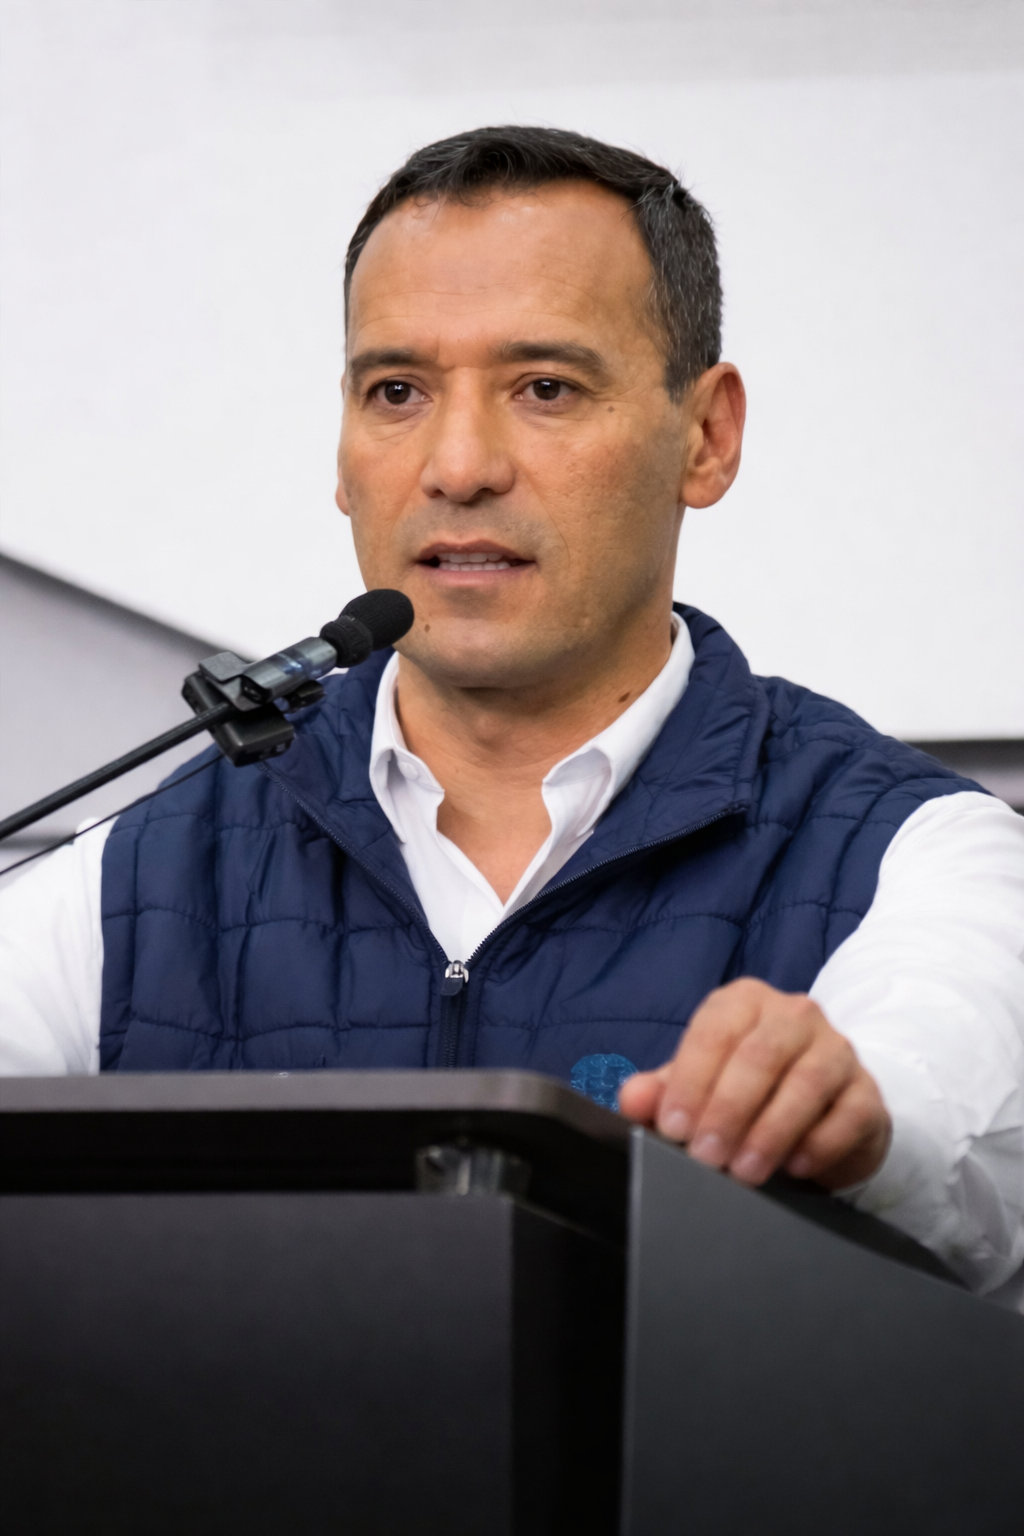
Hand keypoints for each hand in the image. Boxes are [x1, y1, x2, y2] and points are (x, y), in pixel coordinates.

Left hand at [617, 979, 890, 1189]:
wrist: (821, 1112)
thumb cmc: (748, 1090)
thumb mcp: (699, 1085)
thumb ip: (661, 1090)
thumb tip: (632, 1100)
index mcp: (744, 1002)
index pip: (714, 1031)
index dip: (691, 1081)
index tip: (673, 1128)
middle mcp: (794, 1014)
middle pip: (760, 1054)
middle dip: (728, 1109)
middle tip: (706, 1158)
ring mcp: (837, 1049)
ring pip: (806, 1081)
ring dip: (771, 1131)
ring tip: (744, 1172)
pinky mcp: (868, 1091)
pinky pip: (848, 1113)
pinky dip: (820, 1142)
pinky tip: (797, 1167)